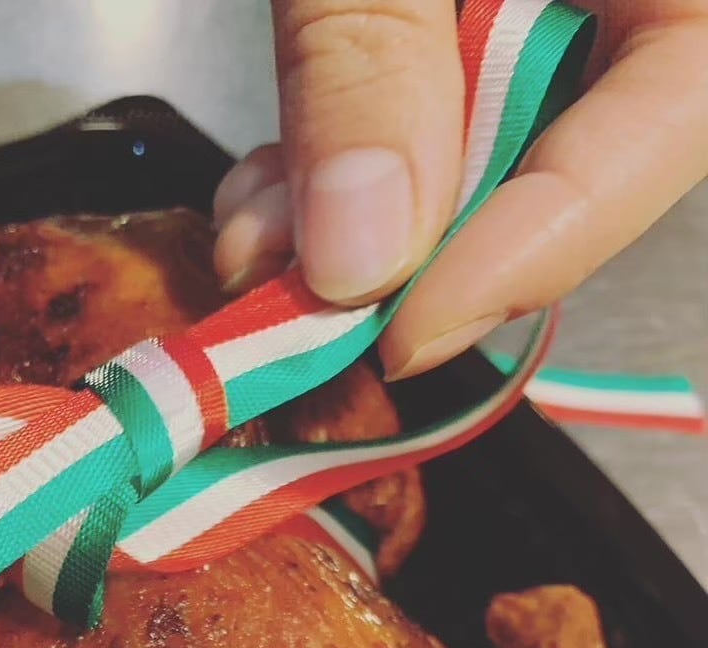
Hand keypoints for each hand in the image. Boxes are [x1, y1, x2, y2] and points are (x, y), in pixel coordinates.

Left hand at [213, 0, 707, 376]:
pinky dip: (347, 163)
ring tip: (263, 236)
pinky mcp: (475, 12)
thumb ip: (373, 53)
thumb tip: (363, 253)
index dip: (537, 246)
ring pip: (495, 148)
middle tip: (308, 299)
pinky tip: (273, 189)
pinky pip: (438, 108)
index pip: (669, 116)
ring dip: (363, 224)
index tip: (403, 334)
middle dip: (421, 250)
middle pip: (580, 157)